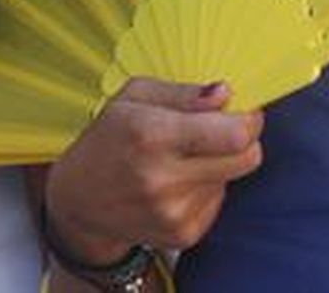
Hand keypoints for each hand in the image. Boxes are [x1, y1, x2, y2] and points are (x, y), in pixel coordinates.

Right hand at [42, 79, 263, 257]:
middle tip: (222, 131)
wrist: (79, 202)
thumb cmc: (106, 140)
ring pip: (232, 178)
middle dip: (243, 140)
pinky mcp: (183, 235)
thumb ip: (181, 93)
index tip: (243, 112)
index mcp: (151, 134)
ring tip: (181, 159)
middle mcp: (164, 177)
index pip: (233, 134)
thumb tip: (224, 94)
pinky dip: (205, 187)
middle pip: (247, 158)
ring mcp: (175, 211)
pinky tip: (176, 183)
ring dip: (217, 164)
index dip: (249, 120)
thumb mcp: (131, 98)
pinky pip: (218, 201)